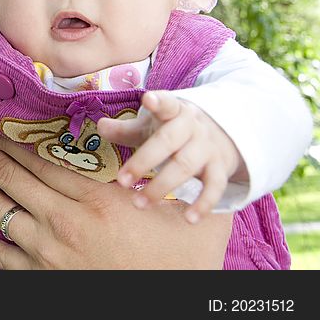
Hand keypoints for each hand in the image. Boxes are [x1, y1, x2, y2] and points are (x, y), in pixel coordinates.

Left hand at [0, 130, 231, 268]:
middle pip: (10, 177)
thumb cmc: (183, 261)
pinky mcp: (41, 279)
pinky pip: (1, 254)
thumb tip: (169, 142)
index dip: (11, 139)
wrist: (172, 311)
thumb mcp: (187, 210)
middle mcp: (65, 221)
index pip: (39, 158)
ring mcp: (48, 252)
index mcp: (96, 198)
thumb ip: (171, 174)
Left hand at [97, 90, 244, 223]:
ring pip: (186, 166)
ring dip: (162, 186)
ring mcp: (208, 148)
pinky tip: (189, 219)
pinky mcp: (220, 168)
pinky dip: (203, 204)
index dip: (159, 101)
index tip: (148, 99)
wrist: (219, 136)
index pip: (167, 103)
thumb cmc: (171, 131)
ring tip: (139, 204)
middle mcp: (193, 127)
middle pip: (169, 141)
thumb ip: (125, 128)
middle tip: (121, 181)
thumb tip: (99, 126)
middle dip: (144, 162)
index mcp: (174, 110)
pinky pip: (214, 187)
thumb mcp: (149, 126)